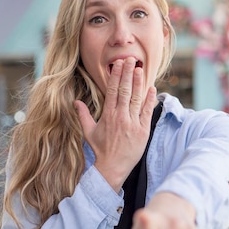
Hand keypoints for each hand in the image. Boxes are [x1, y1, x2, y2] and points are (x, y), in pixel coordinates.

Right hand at [75, 58, 156, 191]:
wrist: (111, 168)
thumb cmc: (100, 150)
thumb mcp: (88, 132)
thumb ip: (83, 115)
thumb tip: (75, 102)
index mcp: (107, 115)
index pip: (112, 91)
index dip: (116, 76)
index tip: (118, 64)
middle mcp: (120, 117)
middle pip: (124, 90)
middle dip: (127, 73)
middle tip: (130, 59)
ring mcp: (132, 124)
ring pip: (136, 99)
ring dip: (138, 82)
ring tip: (140, 69)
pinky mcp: (142, 131)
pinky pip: (147, 112)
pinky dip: (150, 100)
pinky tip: (152, 88)